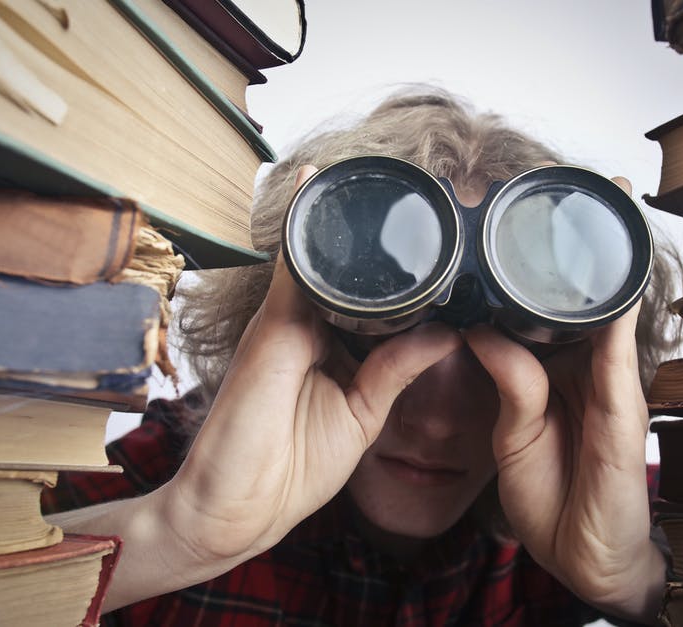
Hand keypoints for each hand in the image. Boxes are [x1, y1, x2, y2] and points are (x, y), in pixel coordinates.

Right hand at [86, 166, 462, 606]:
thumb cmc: (291, 470)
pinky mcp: (272, 325)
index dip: (399, 270)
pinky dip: (304, 227)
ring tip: (387, 174)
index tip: (441, 238)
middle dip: (376, 234)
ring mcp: (286, 319)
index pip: (368, 294)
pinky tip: (320, 184)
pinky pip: (291, 264)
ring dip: (345, 218)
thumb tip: (448, 332)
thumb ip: (397, 370)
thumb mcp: (361, 415)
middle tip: (426, 191)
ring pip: (318, 255)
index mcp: (330, 345)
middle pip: (345, 267)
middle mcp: (305, 323)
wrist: (235, 508)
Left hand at [462, 176, 665, 623]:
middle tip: (583, 183)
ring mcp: (610, 384)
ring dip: (609, 259)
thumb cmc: (553, 494)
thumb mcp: (515, 431)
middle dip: (585, 242)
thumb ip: (508, 378)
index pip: (548, 304)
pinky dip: (618, 313)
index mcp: (558, 368)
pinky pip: (618, 354)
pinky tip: (615, 276)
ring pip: (610, 310)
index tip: (525, 212)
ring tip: (609, 202)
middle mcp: (588, 366)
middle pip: (586, 294)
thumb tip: (480, 329)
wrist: (584, 555)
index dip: (539, 262)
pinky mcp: (623, 409)